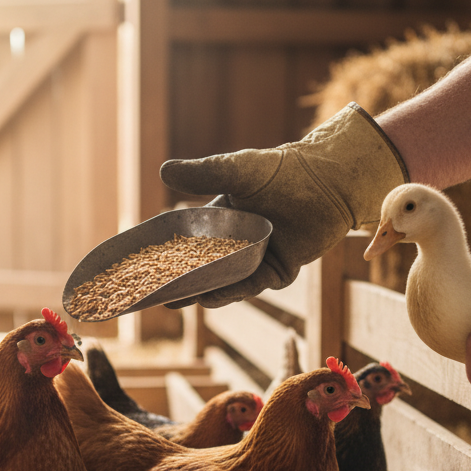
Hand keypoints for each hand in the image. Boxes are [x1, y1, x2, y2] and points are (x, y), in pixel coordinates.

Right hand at [159, 103, 406, 308]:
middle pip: (205, 268)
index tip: (143, 265)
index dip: (168, 254)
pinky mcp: (280, 271)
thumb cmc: (282, 169)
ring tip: (177, 300)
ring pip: (226, 281)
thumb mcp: (236, 170)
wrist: (328, 179)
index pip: (189, 242)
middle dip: (180, 282)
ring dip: (202, 291)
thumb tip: (162, 172)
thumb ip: (202, 174)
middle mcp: (239, 244)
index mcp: (224, 220)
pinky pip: (252, 285)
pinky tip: (210, 298)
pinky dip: (231, 292)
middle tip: (154, 295)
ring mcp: (259, 259)